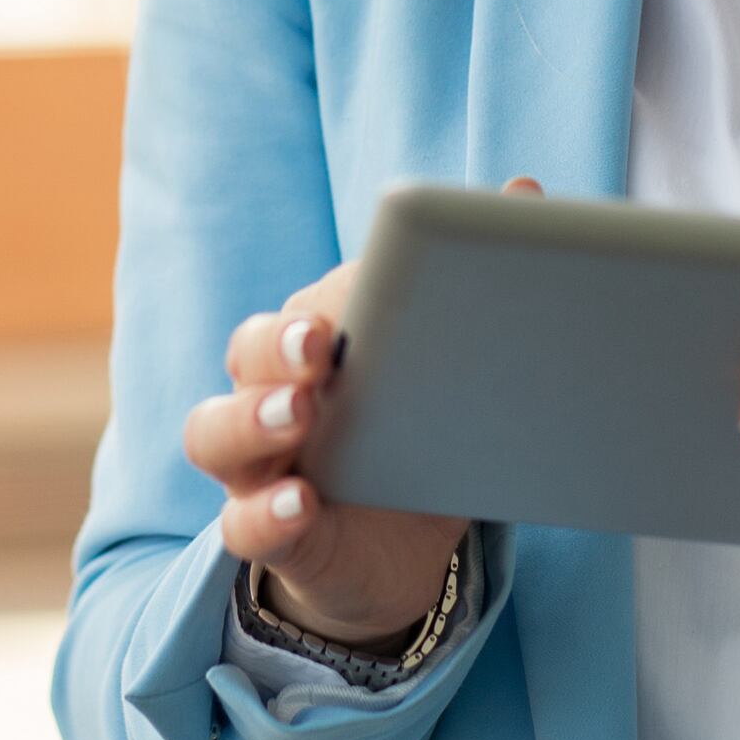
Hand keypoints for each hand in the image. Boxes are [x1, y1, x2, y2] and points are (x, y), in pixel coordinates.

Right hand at [182, 177, 543, 644]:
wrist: (402, 551)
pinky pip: (242, 525)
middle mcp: (266, 397)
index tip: (357, 293)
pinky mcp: (268, 534)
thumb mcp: (448, 369)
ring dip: (251, 419)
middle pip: (245, 356)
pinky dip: (265, 512)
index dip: (323, 301)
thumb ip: (474, 284)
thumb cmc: (417, 440)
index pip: (299, 310)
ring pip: (214, 435)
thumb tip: (525, 188)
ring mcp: (256, 467)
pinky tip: (301, 503)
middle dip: (276, 345)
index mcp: (309, 347)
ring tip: (298, 415)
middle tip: (319, 344)